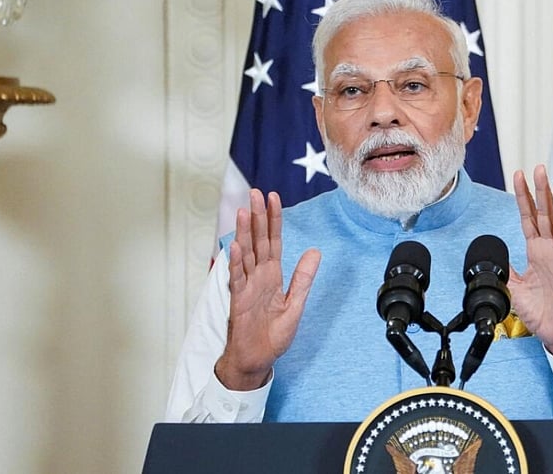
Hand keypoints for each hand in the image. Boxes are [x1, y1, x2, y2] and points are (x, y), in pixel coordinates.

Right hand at [215, 189, 320, 389]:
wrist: (257, 358)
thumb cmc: (273, 334)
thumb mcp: (296, 304)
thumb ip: (303, 278)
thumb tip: (316, 251)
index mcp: (273, 275)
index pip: (274, 241)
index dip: (274, 220)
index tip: (273, 198)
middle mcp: (258, 276)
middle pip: (258, 241)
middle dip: (257, 217)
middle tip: (255, 193)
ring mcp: (247, 286)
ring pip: (245, 254)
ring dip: (244, 232)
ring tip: (242, 211)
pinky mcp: (238, 300)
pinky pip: (237, 278)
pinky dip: (237, 262)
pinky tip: (236, 246)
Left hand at [510, 165, 552, 359]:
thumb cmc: (539, 310)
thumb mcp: (513, 287)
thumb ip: (505, 270)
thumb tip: (493, 258)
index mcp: (536, 251)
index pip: (528, 218)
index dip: (523, 198)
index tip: (519, 176)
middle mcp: (549, 250)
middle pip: (545, 215)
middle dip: (541, 191)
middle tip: (539, 168)